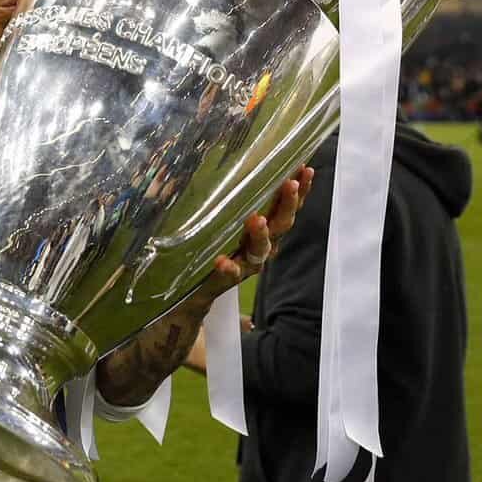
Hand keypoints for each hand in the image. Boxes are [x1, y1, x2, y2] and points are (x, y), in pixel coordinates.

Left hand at [99, 171, 310, 404]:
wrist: (175, 313)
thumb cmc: (196, 266)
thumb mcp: (210, 234)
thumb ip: (219, 212)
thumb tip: (219, 169)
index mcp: (252, 238)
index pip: (281, 212)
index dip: (297, 193)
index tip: (305, 168)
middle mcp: (250, 255)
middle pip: (278, 229)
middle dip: (286, 206)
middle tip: (290, 183)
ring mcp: (235, 272)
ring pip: (256, 255)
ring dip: (258, 237)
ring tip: (255, 220)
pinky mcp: (212, 289)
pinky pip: (221, 281)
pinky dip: (225, 272)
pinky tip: (223, 263)